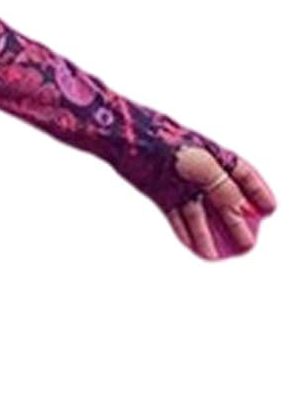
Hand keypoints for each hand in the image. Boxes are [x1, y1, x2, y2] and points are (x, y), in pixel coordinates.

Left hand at [167, 145, 275, 259]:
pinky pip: (179, 219)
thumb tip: (239, 211)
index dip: (258, 193)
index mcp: (216, 156)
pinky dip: (188, 234)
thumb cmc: (171, 147)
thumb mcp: (205, 169)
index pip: (245, 176)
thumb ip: (223, 190)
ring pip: (201, 215)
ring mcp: (182, 185)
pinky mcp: (163, 196)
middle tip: (248, 244)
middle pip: (225, 202)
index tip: (270, 210)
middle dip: (238, 224)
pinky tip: (198, 248)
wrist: (131, 143)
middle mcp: (201, 172)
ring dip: (211, 235)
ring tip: (222, 255)